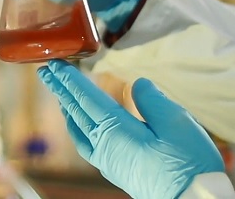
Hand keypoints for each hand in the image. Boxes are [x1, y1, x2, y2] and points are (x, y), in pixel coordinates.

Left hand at [37, 60, 223, 198]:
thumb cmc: (188, 165)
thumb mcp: (176, 122)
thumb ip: (152, 100)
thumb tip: (136, 83)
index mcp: (116, 130)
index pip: (86, 98)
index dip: (69, 79)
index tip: (54, 64)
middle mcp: (105, 146)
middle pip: (77, 112)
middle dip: (61, 90)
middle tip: (46, 71)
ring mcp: (108, 161)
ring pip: (79, 130)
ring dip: (69, 109)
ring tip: (62, 96)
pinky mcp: (117, 171)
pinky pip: (87, 145)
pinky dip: (79, 129)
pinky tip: (83, 128)